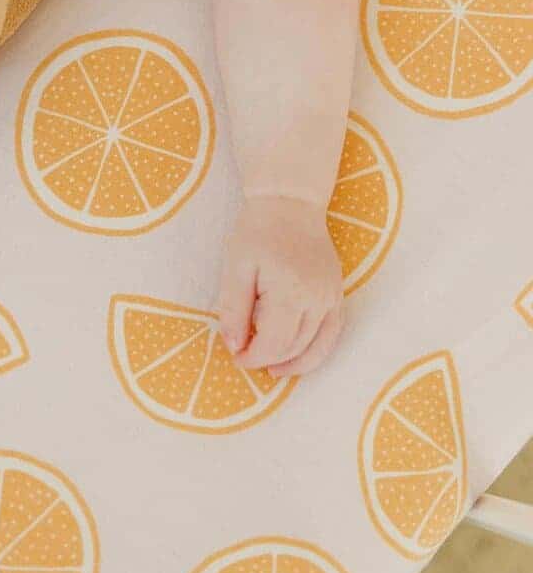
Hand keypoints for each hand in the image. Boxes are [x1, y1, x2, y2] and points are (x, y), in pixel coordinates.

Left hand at [215, 195, 344, 375]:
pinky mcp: (337, 294)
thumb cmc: (258, 231)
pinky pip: (333, 334)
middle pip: (294, 348)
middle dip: (268, 360)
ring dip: (294, 363)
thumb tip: (234, 347)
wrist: (291, 203)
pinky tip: (298, 356)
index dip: (252, 357)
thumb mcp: (236, 267)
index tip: (235, 356)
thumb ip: (234, 309)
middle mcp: (317, 299)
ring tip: (272, 369)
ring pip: (317, 347)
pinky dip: (316, 351)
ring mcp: (332, 297)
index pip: (273, 343)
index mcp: (290, 292)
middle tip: (246, 357)